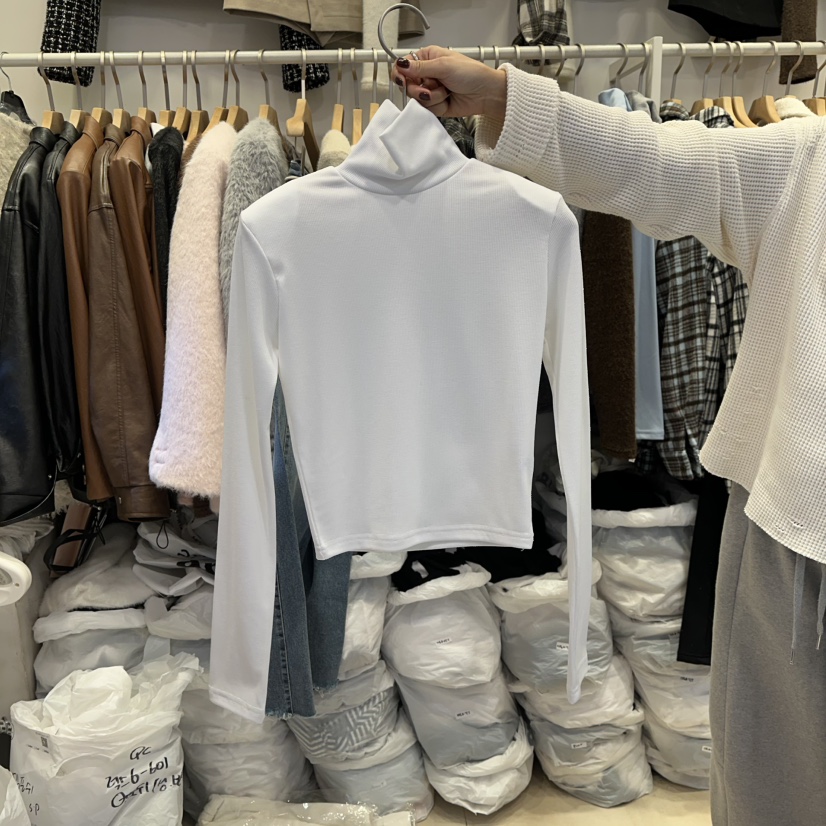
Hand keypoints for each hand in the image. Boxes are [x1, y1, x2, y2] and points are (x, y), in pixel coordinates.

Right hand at [391, 46, 506, 119]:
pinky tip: (447, 99)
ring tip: (445, 91)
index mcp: (427, 58)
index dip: (399, 73)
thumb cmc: (471, 73)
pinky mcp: (435, 104)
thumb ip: (420, 68)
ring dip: (431, 97)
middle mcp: (427, 74)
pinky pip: (426, 109)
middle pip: (407, 85)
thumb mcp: (444, 65)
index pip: (403, 65)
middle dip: (419, 89)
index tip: (402, 79)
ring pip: (416, 99)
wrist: (486, 93)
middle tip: (430, 88)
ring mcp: (430, 90)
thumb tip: (401, 65)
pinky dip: (436, 105)